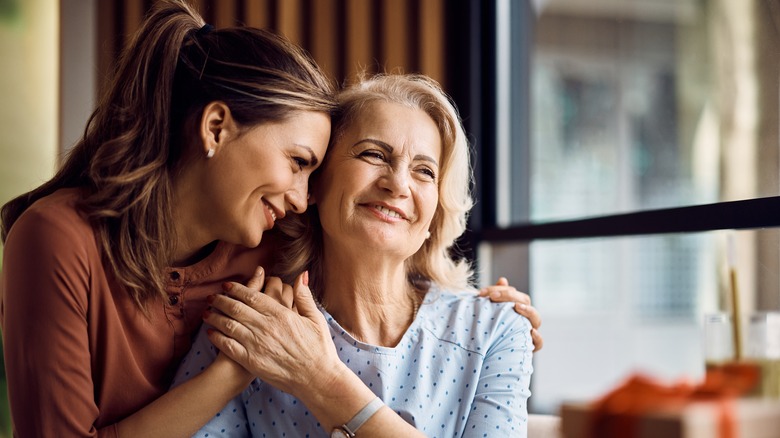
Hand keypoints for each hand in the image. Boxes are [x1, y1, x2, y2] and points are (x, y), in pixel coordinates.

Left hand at [203, 270, 341, 395]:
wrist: (317, 378)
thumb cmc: (319, 348)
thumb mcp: (316, 318)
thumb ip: (305, 296)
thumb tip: (301, 274)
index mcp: (280, 314)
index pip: (252, 296)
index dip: (236, 289)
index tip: (226, 285)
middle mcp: (266, 327)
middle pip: (236, 308)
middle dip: (220, 300)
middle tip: (211, 296)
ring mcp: (257, 344)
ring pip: (228, 325)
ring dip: (214, 317)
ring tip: (206, 312)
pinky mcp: (252, 361)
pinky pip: (229, 346)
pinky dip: (217, 338)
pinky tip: (210, 333)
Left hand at [479, 277, 543, 351]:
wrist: (488, 357)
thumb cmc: (489, 331)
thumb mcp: (490, 313)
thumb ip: (496, 296)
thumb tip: (503, 280)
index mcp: (516, 308)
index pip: (514, 293)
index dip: (500, 290)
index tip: (483, 292)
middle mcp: (524, 318)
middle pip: (525, 301)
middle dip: (509, 296)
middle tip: (493, 297)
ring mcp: (528, 332)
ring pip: (536, 319)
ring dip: (528, 311)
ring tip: (516, 307)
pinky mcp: (529, 348)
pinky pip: (539, 343)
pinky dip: (537, 337)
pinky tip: (530, 331)